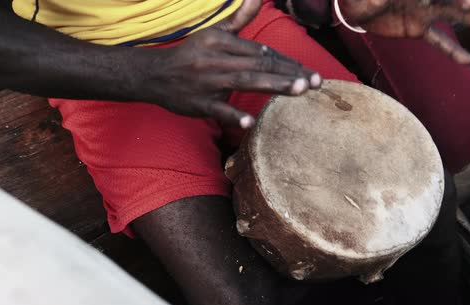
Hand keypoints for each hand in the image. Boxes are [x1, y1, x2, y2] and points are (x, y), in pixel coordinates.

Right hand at [141, 0, 321, 127]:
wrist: (154, 75)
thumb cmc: (190, 55)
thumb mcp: (213, 33)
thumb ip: (238, 18)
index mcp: (221, 41)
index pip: (260, 51)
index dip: (286, 61)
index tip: (309, 72)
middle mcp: (215, 58)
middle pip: (259, 64)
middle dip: (289, 72)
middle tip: (316, 81)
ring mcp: (206, 82)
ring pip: (244, 81)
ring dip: (273, 85)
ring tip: (300, 90)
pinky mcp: (197, 104)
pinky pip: (217, 109)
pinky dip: (232, 115)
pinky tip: (250, 121)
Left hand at [337, 0, 469, 63]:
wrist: (357, 8)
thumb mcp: (365, 0)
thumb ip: (375, 0)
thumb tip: (377, 1)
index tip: (437, 0)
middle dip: (456, 0)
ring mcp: (422, 12)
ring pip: (446, 14)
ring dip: (465, 17)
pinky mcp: (419, 29)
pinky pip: (437, 40)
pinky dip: (451, 50)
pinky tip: (468, 60)